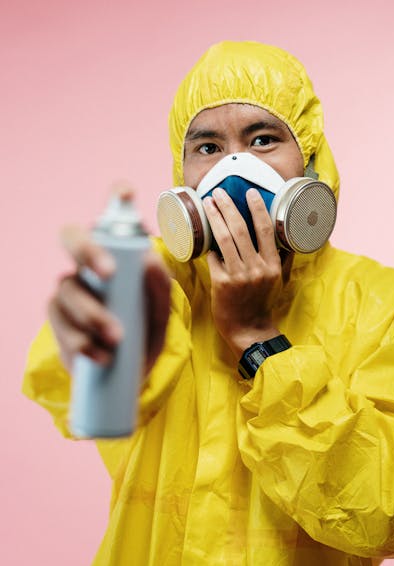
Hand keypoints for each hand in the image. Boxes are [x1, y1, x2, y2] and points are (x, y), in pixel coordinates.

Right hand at [48, 185, 170, 373]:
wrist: (130, 373)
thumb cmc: (146, 331)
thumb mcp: (161, 312)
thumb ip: (159, 287)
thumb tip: (149, 260)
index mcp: (118, 253)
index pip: (113, 216)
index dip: (117, 198)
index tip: (127, 192)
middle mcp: (89, 262)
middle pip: (72, 236)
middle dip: (88, 249)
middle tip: (109, 272)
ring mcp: (70, 288)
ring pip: (67, 286)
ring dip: (92, 313)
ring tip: (116, 338)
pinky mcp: (58, 317)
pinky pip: (61, 321)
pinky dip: (82, 339)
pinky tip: (101, 354)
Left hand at [202, 187, 282, 355]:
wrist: (248, 328)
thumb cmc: (262, 301)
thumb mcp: (277, 278)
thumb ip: (280, 257)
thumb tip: (281, 233)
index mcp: (272, 264)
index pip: (266, 229)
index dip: (257, 208)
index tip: (250, 193)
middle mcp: (256, 268)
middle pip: (241, 229)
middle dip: (229, 207)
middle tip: (219, 193)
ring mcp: (238, 276)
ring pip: (225, 239)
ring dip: (215, 218)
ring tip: (209, 204)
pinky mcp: (221, 283)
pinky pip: (214, 257)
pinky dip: (210, 245)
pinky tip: (205, 234)